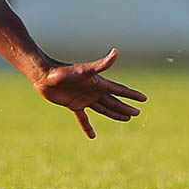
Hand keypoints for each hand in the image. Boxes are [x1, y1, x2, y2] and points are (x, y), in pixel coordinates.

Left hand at [31, 48, 146, 138]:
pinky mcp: (73, 105)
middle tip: (137, 113)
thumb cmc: (63, 72)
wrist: (44, 75)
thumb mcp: (84, 70)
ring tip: (125, 119)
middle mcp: (93, 91)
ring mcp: (83, 98)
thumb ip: (101, 64)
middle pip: (113, 102)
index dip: (131, 95)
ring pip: (103, 109)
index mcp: (98, 84)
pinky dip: (87, 127)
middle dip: (125, 107)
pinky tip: (92, 136)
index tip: (144, 99)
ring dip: (114, 114)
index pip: (119, 90)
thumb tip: (115, 52)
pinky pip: (83, 118)